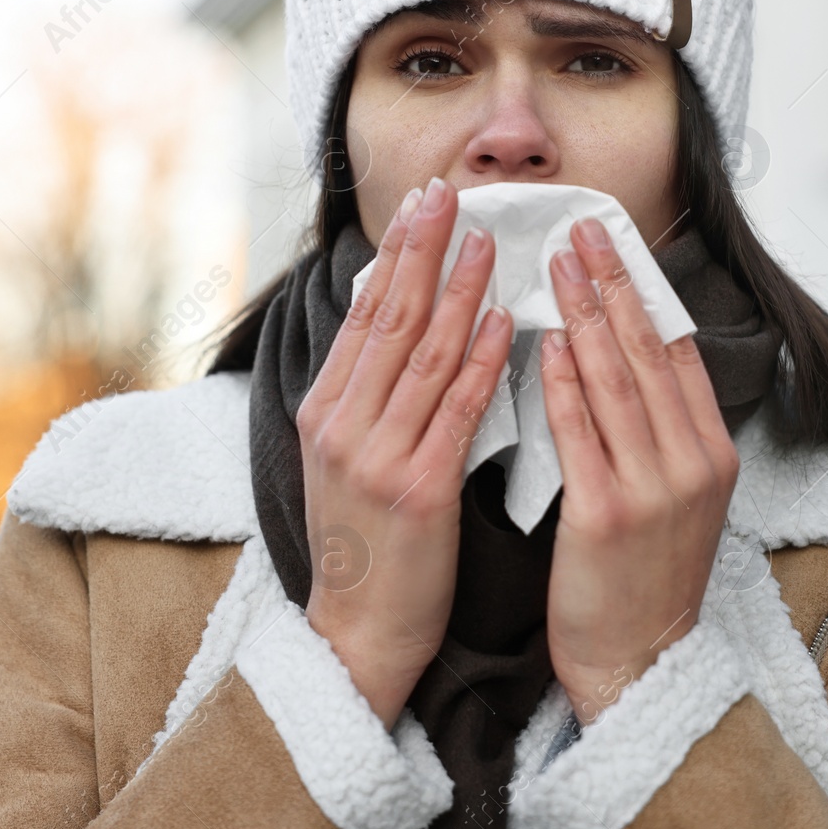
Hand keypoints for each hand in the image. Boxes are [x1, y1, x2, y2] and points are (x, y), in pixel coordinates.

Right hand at [296, 178, 512, 731]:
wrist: (357, 634)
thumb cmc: (364, 547)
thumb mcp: (343, 461)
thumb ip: (365, 396)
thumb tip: (392, 325)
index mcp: (324, 413)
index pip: (363, 317)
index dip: (393, 255)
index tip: (420, 206)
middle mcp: (343, 425)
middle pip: (387, 319)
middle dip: (420, 250)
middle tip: (448, 194)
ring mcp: (377, 456)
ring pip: (424, 354)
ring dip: (457, 291)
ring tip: (486, 242)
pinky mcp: (418, 490)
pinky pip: (457, 410)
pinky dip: (480, 360)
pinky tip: (503, 322)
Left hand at [538, 217, 740, 725]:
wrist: (639, 664)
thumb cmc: (644, 581)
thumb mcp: (679, 502)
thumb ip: (663, 435)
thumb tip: (631, 362)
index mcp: (713, 454)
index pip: (679, 350)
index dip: (646, 289)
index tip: (615, 243)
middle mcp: (692, 463)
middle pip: (650, 349)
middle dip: (613, 281)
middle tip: (580, 227)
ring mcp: (654, 488)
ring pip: (617, 378)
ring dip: (585, 311)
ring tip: (556, 262)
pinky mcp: (606, 515)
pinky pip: (580, 430)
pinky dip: (563, 378)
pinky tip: (544, 338)